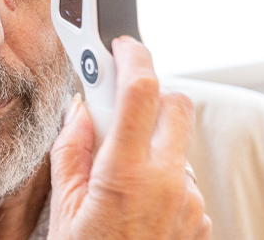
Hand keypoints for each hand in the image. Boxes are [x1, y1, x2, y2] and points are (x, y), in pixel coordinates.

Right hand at [48, 36, 211, 238]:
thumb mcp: (62, 205)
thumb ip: (72, 147)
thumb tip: (82, 109)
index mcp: (127, 174)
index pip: (142, 92)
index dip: (132, 58)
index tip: (122, 45)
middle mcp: (170, 183)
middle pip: (175, 106)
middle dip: (148, 95)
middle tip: (117, 109)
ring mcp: (191, 203)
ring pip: (178, 145)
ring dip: (152, 143)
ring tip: (119, 175)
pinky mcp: (201, 219)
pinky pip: (185, 179)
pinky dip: (163, 176)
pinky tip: (136, 202)